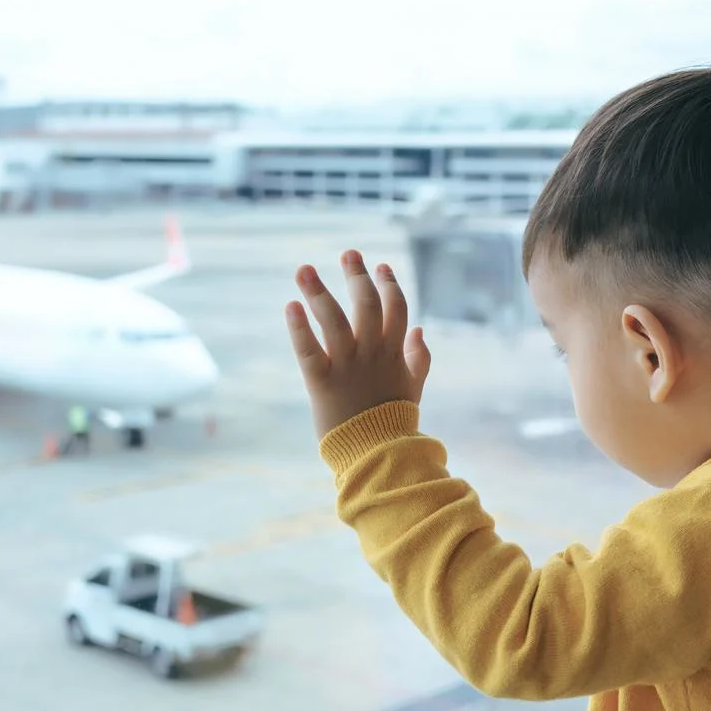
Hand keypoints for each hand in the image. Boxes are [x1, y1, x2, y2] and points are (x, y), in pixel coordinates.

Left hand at [285, 250, 431, 437]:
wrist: (378, 456)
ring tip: (303, 269)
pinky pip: (309, 351)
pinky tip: (290, 306)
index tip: (379, 266)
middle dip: (357, 276)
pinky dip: (298, 328)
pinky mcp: (323, 383)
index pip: (396, 307)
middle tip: (347, 253)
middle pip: (366, 304)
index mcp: (394, 352)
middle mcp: (372, 353)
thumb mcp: (413, 387)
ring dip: (318, 292)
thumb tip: (420, 328)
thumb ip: (418, 357)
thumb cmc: (394, 422)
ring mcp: (347, 366)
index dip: (389, 284)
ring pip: (334, 320)